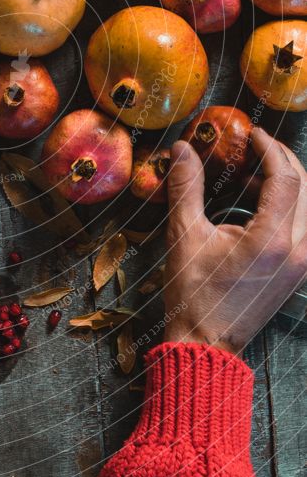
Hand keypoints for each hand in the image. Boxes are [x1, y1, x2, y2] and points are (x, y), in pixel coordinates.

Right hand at [163, 126, 306, 354]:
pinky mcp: (301, 271)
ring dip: (289, 181)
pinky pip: (306, 225)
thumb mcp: (184, 236)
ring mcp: (303, 263)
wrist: (207, 342)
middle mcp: (297, 250)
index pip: (285, 178)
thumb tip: (182, 149)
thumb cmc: (194, 294)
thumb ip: (186, 187)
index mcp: (271, 240)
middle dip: (283, 160)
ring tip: (256, 172)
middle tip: (256, 146)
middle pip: (305, 187)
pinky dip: (291, 204)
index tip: (252, 134)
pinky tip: (261, 201)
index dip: (270, 149)